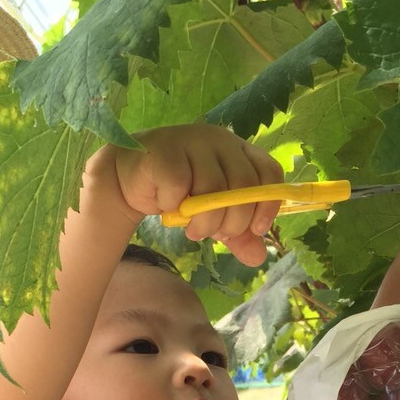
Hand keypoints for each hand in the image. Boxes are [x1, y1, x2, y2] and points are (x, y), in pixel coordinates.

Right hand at [95, 125, 283, 266]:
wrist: (131, 180)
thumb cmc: (178, 195)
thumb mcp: (213, 216)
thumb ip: (237, 234)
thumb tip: (258, 258)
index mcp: (239, 152)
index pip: (269, 172)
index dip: (267, 204)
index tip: (255, 229)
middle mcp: (221, 141)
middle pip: (243, 186)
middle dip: (232, 222)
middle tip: (213, 234)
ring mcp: (193, 141)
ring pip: (213, 189)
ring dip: (204, 221)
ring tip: (192, 230)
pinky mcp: (166, 151)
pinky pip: (180, 187)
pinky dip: (175, 207)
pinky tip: (168, 207)